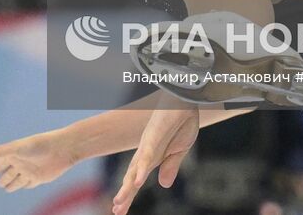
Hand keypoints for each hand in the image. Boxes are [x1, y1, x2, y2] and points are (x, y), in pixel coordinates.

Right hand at [0, 128, 80, 190]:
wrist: (61, 149)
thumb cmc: (38, 145)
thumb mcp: (15, 149)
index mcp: (14, 153)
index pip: (2, 161)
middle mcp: (22, 162)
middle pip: (9, 172)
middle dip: (4, 178)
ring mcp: (30, 170)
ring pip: (18, 180)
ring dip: (12, 184)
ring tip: (5, 188)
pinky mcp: (39, 178)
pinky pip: (29, 183)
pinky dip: (25, 185)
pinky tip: (24, 185)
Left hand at [112, 94, 198, 213]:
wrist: (186, 98)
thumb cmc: (183, 120)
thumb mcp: (181, 149)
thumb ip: (171, 166)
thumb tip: (163, 185)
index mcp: (153, 155)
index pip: (137, 178)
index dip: (129, 193)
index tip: (119, 209)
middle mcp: (147, 150)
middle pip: (133, 176)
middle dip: (125, 194)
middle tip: (116, 211)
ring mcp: (149, 143)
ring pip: (137, 168)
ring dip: (128, 186)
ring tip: (119, 203)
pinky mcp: (154, 136)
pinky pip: (148, 155)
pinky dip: (142, 169)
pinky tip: (136, 182)